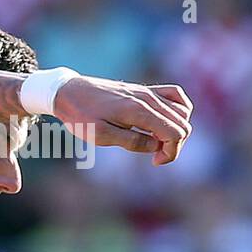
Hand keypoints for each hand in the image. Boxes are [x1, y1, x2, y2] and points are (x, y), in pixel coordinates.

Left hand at [52, 77, 193, 164]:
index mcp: (138, 110)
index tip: (154, 162)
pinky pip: (175, 96)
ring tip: (157, 141)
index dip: (171, 152)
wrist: (68, 92)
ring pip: (182, 111)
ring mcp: (148, 92)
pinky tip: (165, 122)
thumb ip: (131, 142)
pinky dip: (178, 111)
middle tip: (154, 156)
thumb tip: (155, 146)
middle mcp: (148, 98)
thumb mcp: (101, 136)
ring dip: (176, 130)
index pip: (175, 132)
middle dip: (175, 145)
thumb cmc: (81, 116)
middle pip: (182, 124)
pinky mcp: (144, 90)